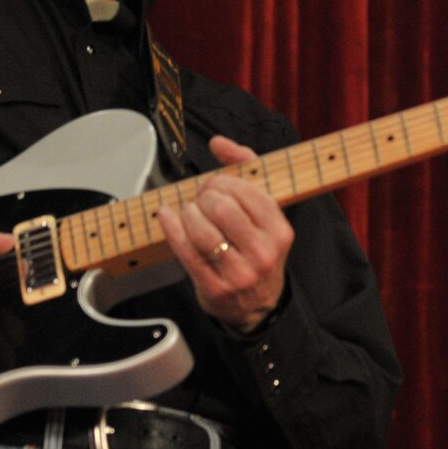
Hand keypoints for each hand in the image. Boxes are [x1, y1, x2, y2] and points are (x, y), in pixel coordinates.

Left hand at [155, 135, 294, 333]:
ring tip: (189, 212)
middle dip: (204, 196)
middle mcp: (263, 253)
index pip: (247, 193)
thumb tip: (219, 143)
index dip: (222, 182)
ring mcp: (239, 273)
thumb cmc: (257, 252)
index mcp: (280, 231)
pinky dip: (171, 228)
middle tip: (200, 198)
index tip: (213, 185)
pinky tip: (168, 216)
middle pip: (222, 208)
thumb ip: (246, 170)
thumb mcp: (264, 214)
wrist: (257, 305)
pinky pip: (186, 251)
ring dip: (188, 213)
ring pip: (202, 230)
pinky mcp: (215, 287)